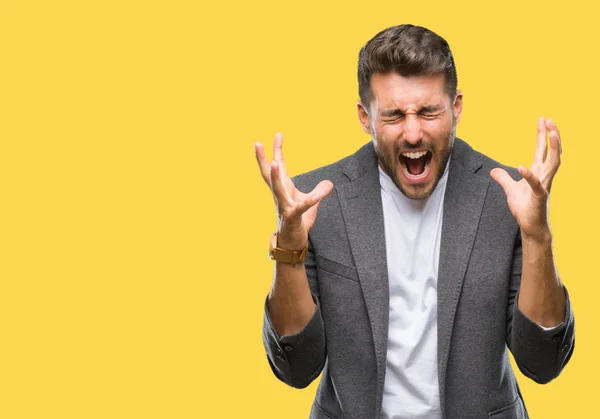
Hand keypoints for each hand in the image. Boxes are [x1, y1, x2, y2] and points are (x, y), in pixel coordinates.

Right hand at [255, 133, 333, 249]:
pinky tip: (319, 194)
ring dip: (276, 176)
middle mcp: (280, 196)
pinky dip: (311, 200)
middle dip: (262, 159)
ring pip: (277, 189)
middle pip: (268, 175)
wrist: (293, 243)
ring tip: (276, 163)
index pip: (279, 166)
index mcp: (283, 189)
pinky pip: (302, 207)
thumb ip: (317, 191)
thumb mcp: (310, 202)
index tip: (279, 134)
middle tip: (256, 143)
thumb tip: (329, 183)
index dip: (277, 150)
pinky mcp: (292, 217)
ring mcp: (284, 206)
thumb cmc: (298, 221)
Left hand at [490, 117, 561, 240]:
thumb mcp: (510, 190)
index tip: (543, 119)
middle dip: (552, 135)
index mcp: (539, 173)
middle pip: (551, 152)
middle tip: (549, 120)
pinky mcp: (539, 197)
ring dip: (553, 148)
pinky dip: (529, 175)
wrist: (530, 226)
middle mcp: (544, 176)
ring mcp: (543, 186)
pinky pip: (536, 184)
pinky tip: (522, 166)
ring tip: (551, 133)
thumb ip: (503, 178)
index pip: (542, 150)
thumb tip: (493, 170)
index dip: (542, 134)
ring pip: (553, 164)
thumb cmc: (524, 208)